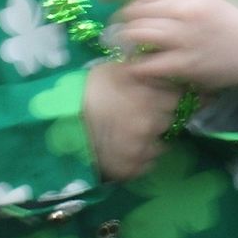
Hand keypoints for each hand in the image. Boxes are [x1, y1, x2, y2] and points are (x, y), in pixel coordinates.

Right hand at [81, 60, 183, 181]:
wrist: (59, 119)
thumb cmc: (88, 89)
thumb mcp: (119, 70)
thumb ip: (145, 71)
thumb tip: (164, 69)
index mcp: (151, 94)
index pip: (178, 97)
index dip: (168, 96)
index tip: (159, 98)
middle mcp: (152, 121)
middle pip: (171, 120)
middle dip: (160, 117)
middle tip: (140, 114)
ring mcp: (142, 147)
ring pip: (162, 144)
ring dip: (151, 139)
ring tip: (130, 133)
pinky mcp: (131, 168)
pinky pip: (147, 164)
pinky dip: (139, 158)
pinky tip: (124, 148)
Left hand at [103, 0, 237, 91]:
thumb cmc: (232, 17)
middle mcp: (184, 8)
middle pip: (134, 9)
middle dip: (118, 18)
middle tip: (114, 26)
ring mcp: (183, 37)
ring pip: (136, 35)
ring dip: (122, 40)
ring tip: (119, 45)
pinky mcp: (184, 64)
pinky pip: (147, 64)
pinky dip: (135, 65)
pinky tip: (133, 66)